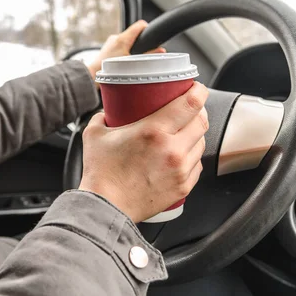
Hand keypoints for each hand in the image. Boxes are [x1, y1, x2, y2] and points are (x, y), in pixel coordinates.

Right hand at [79, 82, 208, 222]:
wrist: (106, 207)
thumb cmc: (101, 173)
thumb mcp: (95, 134)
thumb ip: (102, 116)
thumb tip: (107, 111)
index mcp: (153, 131)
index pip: (190, 103)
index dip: (198, 91)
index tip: (196, 88)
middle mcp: (172, 149)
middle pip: (201, 121)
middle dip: (198, 111)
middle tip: (188, 108)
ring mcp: (180, 169)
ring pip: (201, 143)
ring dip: (195, 134)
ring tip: (182, 132)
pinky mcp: (183, 186)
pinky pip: (197, 164)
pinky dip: (191, 156)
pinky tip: (179, 154)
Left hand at [86, 20, 164, 82]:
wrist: (93, 76)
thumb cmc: (110, 72)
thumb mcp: (133, 64)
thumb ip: (148, 56)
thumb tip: (161, 50)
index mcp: (123, 39)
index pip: (140, 25)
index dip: (148, 29)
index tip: (152, 36)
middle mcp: (116, 38)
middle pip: (134, 34)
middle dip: (140, 42)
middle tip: (143, 52)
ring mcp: (110, 42)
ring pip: (126, 40)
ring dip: (131, 47)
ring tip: (132, 59)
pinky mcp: (107, 47)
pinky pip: (119, 45)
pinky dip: (124, 51)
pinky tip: (124, 61)